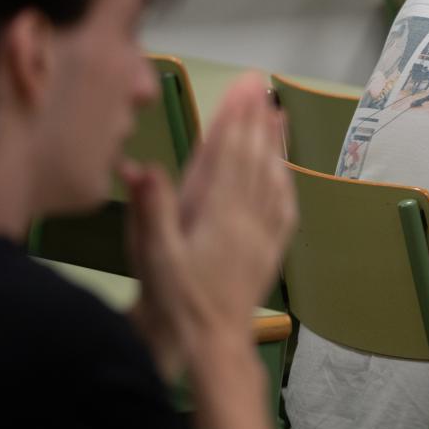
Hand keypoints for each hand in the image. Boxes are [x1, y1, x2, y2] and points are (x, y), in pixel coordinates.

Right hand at [124, 72, 296, 368]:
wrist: (212, 345)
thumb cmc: (176, 301)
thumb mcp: (153, 257)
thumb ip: (151, 211)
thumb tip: (143, 166)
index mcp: (217, 213)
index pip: (228, 154)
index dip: (235, 117)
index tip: (242, 87)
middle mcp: (246, 218)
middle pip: (254, 158)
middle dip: (256, 118)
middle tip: (262, 84)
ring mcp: (262, 234)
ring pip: (273, 178)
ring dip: (275, 142)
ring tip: (279, 112)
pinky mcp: (271, 251)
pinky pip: (284, 207)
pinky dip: (285, 180)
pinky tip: (286, 170)